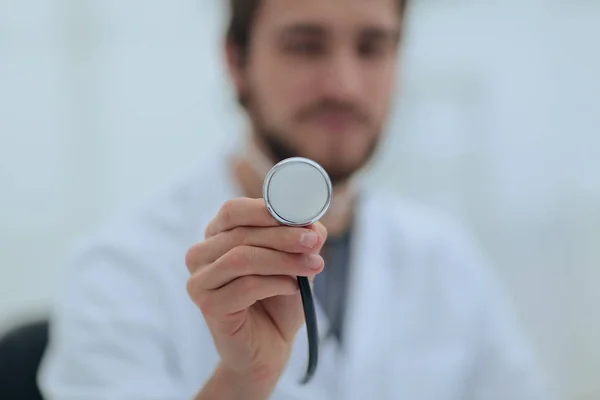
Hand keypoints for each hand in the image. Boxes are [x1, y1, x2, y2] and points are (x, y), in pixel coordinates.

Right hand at [185, 198, 326, 389]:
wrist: (269, 346)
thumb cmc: (279, 300)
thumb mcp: (295, 262)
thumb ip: (301, 240)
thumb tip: (312, 227)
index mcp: (216, 236)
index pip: (233, 211)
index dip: (265, 210)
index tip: (301, 218)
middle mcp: (200, 255)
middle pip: (241, 233)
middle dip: (283, 236)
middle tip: (313, 243)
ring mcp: (200, 281)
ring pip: (242, 258)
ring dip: (283, 260)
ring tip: (312, 266)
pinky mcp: (207, 305)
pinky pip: (245, 286)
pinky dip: (276, 283)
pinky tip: (293, 288)